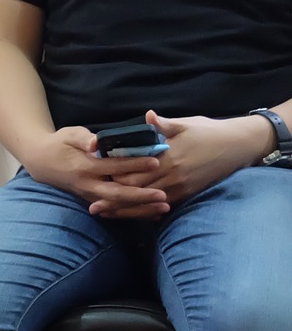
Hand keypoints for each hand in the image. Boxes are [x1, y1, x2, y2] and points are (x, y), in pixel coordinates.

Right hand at [24, 125, 168, 218]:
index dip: (134, 164)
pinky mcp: (92, 200)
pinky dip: (134, 212)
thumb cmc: (59, 144)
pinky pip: (115, 209)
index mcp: (83, 166)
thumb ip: (82, 137)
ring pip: (117, 205)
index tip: (156, 161)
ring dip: (141, 208)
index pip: (112, 167)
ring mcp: (89, 195)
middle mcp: (87, 185)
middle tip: (163, 195)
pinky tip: (153, 213)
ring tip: (164, 207)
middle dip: (141, 196)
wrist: (40, 161)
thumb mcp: (68, 134)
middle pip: (116, 193)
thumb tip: (94, 143)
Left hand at [107, 112, 275, 208]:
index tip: (97, 175)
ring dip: (126, 208)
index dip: (115, 174)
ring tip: (104, 213)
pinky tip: (131, 214)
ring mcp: (181, 187)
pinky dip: (146, 210)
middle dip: (114, 195)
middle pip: (137, 190)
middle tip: (92, 200)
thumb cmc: (208, 131)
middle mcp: (173, 176)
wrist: (238, 146)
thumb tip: (148, 116)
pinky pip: (163, 206)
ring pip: (148, 202)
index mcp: (168, 158)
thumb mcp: (185, 124)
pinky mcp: (188, 193)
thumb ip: (163, 124)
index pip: (135, 171)